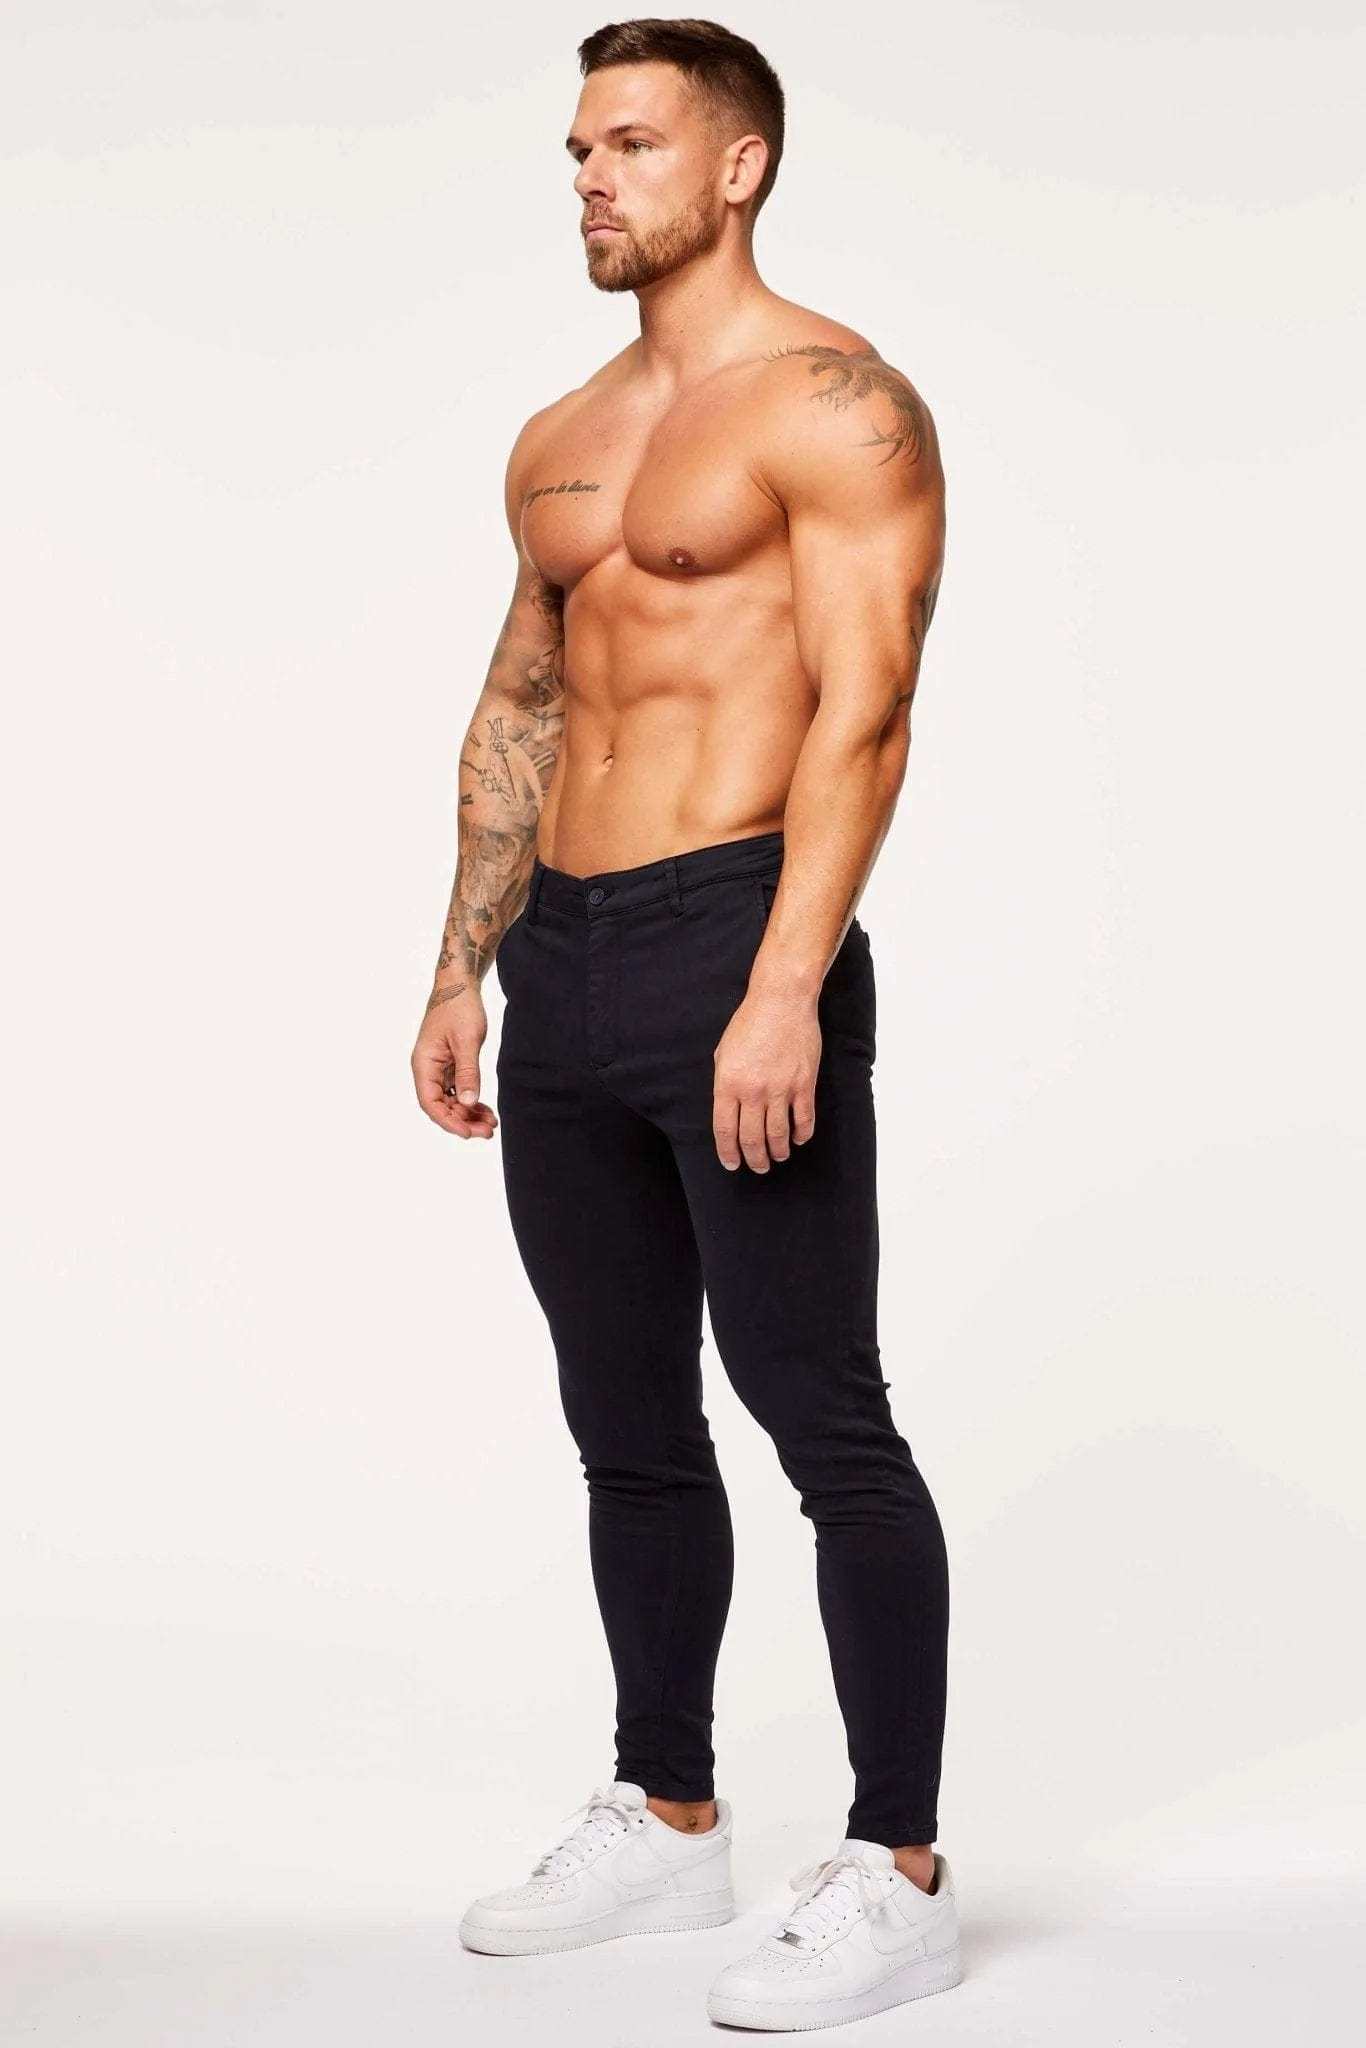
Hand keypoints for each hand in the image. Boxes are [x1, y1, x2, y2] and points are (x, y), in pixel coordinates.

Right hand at [411, 981, 497, 1139]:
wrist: (459, 984)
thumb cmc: (459, 1007)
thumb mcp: (466, 1040)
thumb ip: (467, 1072)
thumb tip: (467, 1102)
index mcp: (424, 1064)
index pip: (430, 1103)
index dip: (448, 1121)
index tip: (468, 1133)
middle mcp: (427, 1069)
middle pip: (441, 1106)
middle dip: (463, 1121)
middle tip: (488, 1132)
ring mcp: (438, 1068)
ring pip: (450, 1101)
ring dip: (468, 1114)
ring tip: (490, 1124)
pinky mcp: (449, 1065)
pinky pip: (457, 1090)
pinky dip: (470, 1101)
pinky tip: (485, 1110)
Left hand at [712, 986, 820, 1171]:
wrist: (781, 1001)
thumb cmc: (749, 1023)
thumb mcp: (724, 1052)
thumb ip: (725, 1084)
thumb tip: (729, 1110)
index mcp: (728, 1084)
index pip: (725, 1130)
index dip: (728, 1152)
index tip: (731, 1164)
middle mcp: (753, 1091)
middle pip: (752, 1138)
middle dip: (754, 1159)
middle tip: (758, 1167)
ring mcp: (780, 1089)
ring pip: (778, 1135)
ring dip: (778, 1151)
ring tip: (778, 1157)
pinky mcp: (804, 1084)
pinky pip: (804, 1120)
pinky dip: (802, 1135)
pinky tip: (798, 1139)